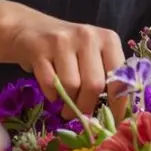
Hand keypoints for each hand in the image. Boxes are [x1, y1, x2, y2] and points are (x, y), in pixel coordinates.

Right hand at [6, 12, 123, 115]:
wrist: (30, 29)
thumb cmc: (70, 48)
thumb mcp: (94, 55)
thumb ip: (107, 76)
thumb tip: (116, 113)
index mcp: (108, 39)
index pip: (119, 78)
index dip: (118, 104)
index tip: (115, 121)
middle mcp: (87, 36)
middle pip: (94, 85)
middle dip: (87, 107)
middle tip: (82, 116)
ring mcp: (62, 41)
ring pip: (71, 86)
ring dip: (68, 103)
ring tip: (66, 106)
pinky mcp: (40, 49)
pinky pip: (50, 84)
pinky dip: (52, 95)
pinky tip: (53, 94)